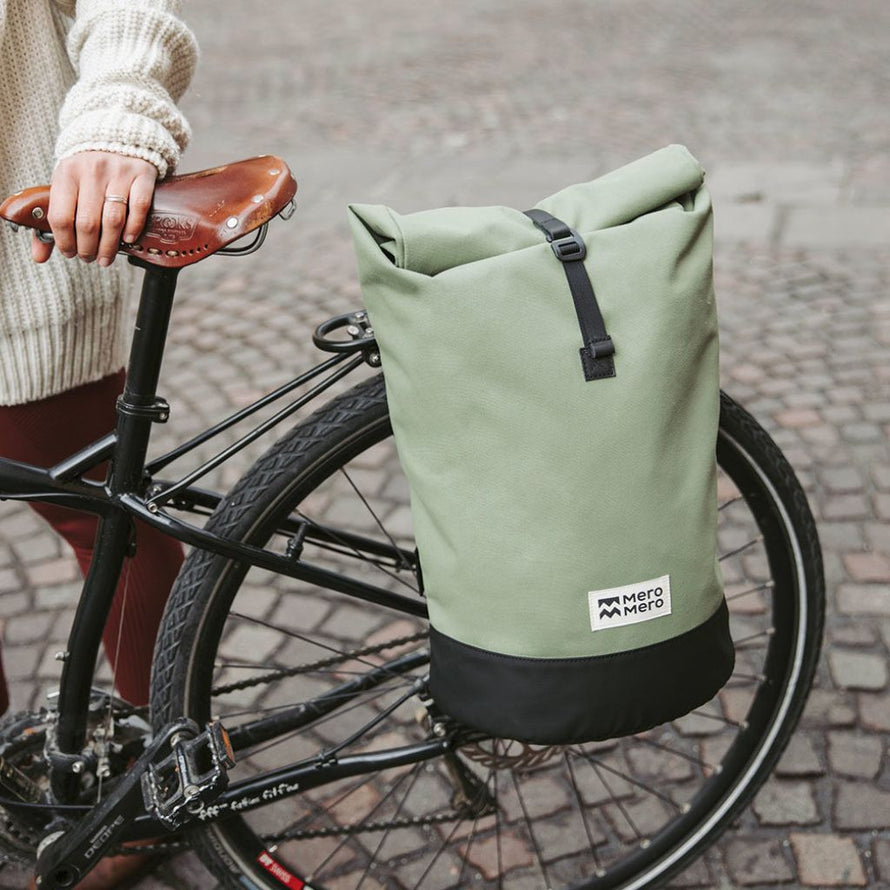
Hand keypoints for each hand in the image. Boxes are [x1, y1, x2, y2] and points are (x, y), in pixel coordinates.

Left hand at [32, 152, 157, 265]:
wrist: (117, 138)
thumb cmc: (89, 172)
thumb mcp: (66, 186)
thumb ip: (53, 221)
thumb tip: (39, 256)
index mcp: (67, 173)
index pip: (61, 217)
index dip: (65, 242)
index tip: (70, 253)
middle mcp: (91, 170)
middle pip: (88, 223)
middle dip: (88, 248)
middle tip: (90, 258)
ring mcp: (119, 172)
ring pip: (113, 220)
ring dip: (109, 246)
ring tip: (106, 257)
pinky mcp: (142, 174)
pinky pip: (139, 207)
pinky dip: (133, 227)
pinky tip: (127, 239)